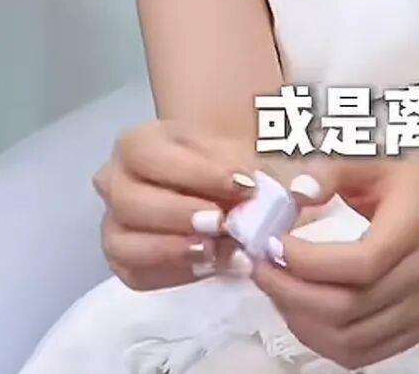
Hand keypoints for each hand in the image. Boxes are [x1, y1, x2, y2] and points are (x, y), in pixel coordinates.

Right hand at [91, 119, 327, 291]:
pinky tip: (214, 266)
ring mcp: (116, 224)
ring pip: (126, 243)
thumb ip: (280, 162)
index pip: (153, 154)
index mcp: (141, 143)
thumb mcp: (257, 148)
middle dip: (179, 213)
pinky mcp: (127, 262)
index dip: (197, 171)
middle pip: (132, 201)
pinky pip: (139, 275)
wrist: (225, 185)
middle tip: (223, 223)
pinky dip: (175, 273)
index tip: (245, 185)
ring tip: (219, 251)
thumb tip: (301, 191)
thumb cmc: (235, 160)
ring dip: (173, 249)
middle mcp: (117, 181)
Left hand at [248, 156, 418, 370]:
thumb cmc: (412, 183)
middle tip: (260, 269)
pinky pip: (362, 355)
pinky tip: (302, 312)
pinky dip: (323, 342)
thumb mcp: (377, 161)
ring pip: (352, 340)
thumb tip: (296, 192)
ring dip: (302, 322)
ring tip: (276, 289)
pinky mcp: (417, 330)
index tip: (273, 244)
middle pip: (350, 308)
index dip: (310, 262)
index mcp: (415, 228)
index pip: (361, 264)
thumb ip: (335, 171)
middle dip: (292, 295)